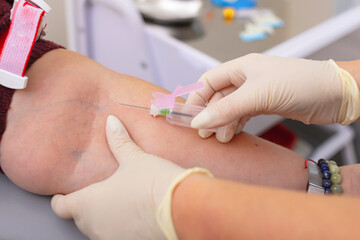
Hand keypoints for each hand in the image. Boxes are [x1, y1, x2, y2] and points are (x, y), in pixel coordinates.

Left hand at [51, 115, 210, 239]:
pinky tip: (132, 213)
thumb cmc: (152, 182)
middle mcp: (95, 225)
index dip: (60, 200)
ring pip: (98, 227)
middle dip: (85, 205)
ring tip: (115, 202)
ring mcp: (112, 237)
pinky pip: (115, 233)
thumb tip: (111, 121)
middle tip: (96, 192)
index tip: (61, 195)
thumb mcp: (134, 159)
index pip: (61, 207)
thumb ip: (119, 141)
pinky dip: (118, 225)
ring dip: (102, 217)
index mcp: (89, 203)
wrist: (182, 209)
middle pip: (80, 217)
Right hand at [186, 54, 359, 141]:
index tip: (189, 117)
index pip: (209, 80)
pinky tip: (232, 135)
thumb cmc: (298, 84)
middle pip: (218, 96)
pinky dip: (235, 125)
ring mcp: (257, 92)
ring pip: (230, 108)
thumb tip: (198, 122)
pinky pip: (243, 115)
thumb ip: (226, 110)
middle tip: (204, 133)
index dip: (197, 97)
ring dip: (223, 123)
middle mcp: (247, 78)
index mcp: (242, 67)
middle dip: (210, 114)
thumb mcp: (257, 96)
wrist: (334, 95)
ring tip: (220, 138)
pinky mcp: (266, 105)